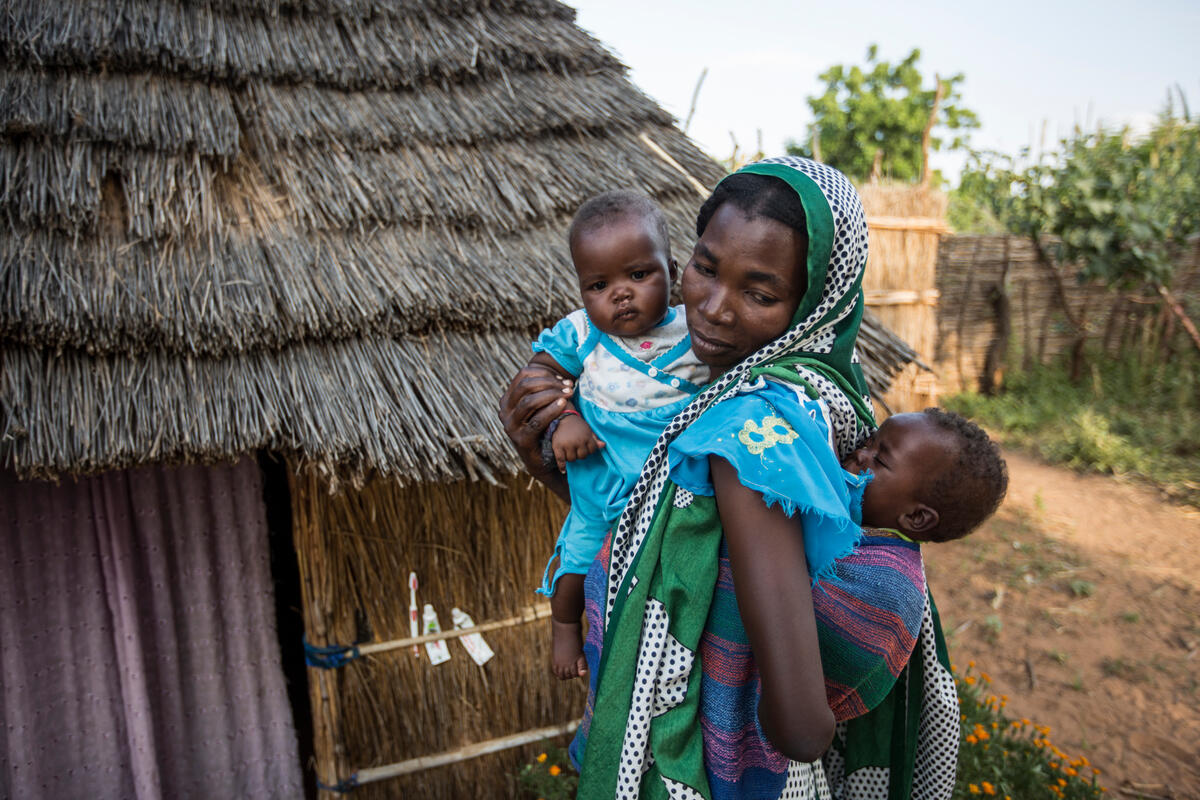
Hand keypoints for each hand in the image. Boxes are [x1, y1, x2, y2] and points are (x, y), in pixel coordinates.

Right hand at [498, 364, 572, 498]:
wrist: (543, 459)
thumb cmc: (545, 426)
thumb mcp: (540, 406)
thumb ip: (543, 389)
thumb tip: (557, 370)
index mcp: (507, 399)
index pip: (523, 375)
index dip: (544, 373)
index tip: (562, 378)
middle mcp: (504, 411)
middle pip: (525, 386)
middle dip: (549, 382)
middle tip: (569, 386)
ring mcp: (510, 426)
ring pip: (529, 402)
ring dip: (552, 394)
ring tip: (569, 394)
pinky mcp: (521, 440)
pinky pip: (536, 421)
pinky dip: (551, 410)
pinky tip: (563, 404)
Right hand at [551, 414, 604, 471]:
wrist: (562, 417)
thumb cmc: (577, 425)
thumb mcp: (588, 430)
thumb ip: (595, 439)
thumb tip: (603, 445)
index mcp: (586, 437)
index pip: (592, 450)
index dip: (589, 450)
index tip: (584, 447)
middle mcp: (578, 441)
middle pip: (582, 456)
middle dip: (580, 454)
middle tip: (576, 449)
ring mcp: (567, 444)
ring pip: (572, 459)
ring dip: (571, 457)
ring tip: (569, 451)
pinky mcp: (557, 447)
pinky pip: (561, 460)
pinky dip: (562, 466)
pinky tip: (563, 470)